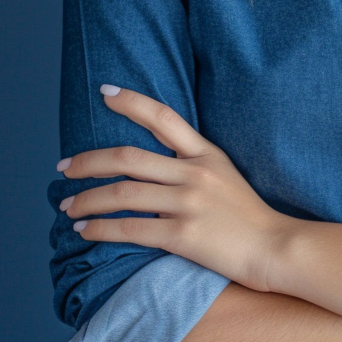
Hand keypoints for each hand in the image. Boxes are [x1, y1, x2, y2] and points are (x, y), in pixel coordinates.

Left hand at [56, 86, 282, 290]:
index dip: (132, 102)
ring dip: (87, 200)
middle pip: (127, 158)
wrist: (277, 248)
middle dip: (88, 162)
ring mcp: (188, 204)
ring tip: (68, 206)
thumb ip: (194, 165)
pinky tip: (85, 230)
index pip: (163, 118)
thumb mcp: (228, 175)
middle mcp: (195, 173)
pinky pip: (129, 228)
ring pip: (122, 194)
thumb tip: (153, 166)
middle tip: (64, 168)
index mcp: (206, 155)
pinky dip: (100, 229)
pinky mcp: (183, 235)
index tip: (105, 93)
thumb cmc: (251, 217)